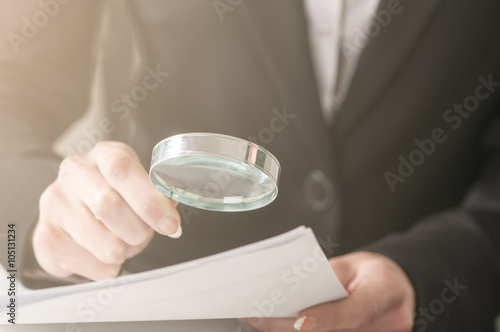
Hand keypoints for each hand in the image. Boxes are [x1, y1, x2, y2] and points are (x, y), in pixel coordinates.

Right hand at [33, 141, 180, 280]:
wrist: (73, 213)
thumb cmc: (115, 195)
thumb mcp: (138, 185)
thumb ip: (158, 194)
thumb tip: (172, 209)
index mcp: (103, 155)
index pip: (121, 168)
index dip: (149, 199)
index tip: (170, 224)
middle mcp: (74, 174)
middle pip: (109, 206)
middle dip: (139, 231)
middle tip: (144, 235)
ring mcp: (55, 205)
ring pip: (105, 244)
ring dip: (126, 252)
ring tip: (122, 242)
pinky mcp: (46, 237)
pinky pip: (94, 266)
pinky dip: (109, 267)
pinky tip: (101, 252)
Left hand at [243, 251, 414, 331]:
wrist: (396, 288)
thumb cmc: (373, 273)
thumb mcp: (353, 264)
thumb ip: (327, 278)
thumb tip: (292, 289)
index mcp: (386, 291)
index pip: (359, 309)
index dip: (329, 317)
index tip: (300, 321)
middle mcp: (390, 322)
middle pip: (340, 331)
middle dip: (293, 327)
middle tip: (260, 317)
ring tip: (262, 321)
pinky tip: (283, 327)